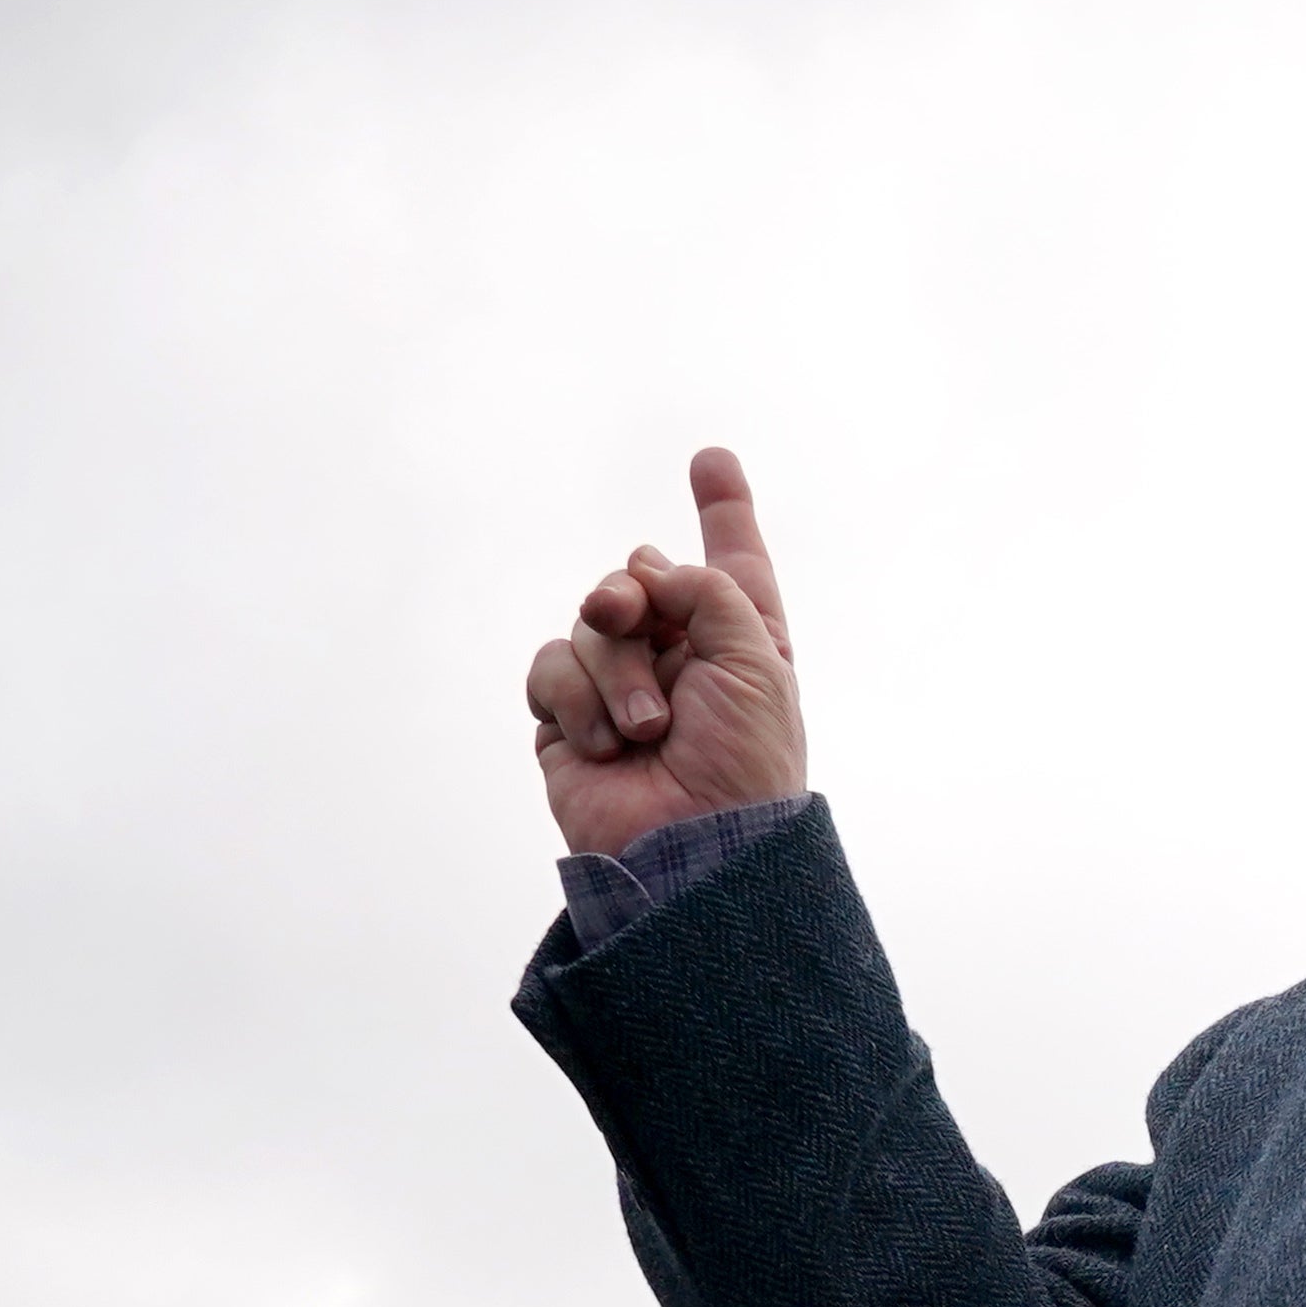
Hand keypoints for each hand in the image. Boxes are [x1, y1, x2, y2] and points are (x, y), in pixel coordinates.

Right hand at [527, 446, 807, 857]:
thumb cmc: (743, 762)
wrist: (692, 847)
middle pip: (635, 578)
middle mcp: (680, 661)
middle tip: (632, 616)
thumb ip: (707, 587)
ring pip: (589, 621)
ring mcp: (620, 689)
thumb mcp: (757, 658)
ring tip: (645, 730)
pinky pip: (548, 665)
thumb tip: (643, 571)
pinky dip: (575, 697)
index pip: (730, 567)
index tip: (712, 460)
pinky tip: (606, 746)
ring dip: (614, 666)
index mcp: (740, 646)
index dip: (724, 512)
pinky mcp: (568, 722)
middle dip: (632, 593)